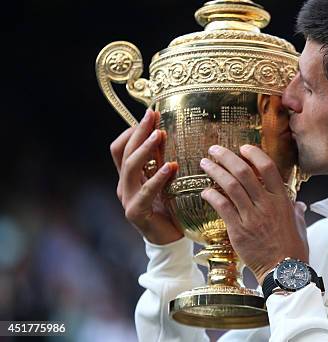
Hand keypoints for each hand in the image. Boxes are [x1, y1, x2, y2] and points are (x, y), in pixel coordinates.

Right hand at [110, 109, 181, 244]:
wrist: (172, 239)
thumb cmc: (172, 206)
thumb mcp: (169, 179)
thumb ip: (167, 160)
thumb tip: (180, 133)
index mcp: (129, 176)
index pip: (121, 147)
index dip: (132, 130)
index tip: (151, 113)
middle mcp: (124, 186)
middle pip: (125, 152)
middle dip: (139, 132)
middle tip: (153, 116)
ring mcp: (128, 199)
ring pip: (130, 168)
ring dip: (145, 149)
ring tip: (159, 135)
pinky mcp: (136, 213)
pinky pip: (145, 193)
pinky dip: (157, 178)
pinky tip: (170, 167)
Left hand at [200, 144, 308, 284]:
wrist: (284, 271)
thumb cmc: (293, 249)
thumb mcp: (299, 225)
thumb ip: (296, 211)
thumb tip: (299, 204)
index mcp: (281, 200)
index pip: (268, 168)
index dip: (254, 154)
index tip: (243, 147)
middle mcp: (266, 204)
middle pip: (244, 172)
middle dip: (226, 157)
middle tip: (214, 149)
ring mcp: (252, 217)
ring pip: (230, 186)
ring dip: (215, 171)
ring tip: (204, 163)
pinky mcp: (238, 230)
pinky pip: (222, 207)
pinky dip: (211, 196)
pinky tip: (204, 191)